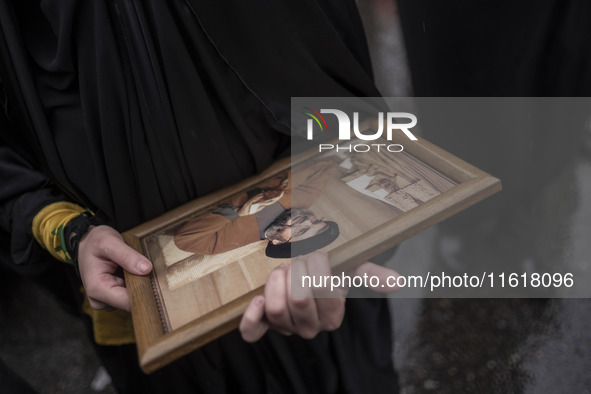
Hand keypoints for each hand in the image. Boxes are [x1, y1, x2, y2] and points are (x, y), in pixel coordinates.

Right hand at [77, 225, 151, 310]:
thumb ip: (127, 256)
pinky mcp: (112, 299)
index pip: (128, 302)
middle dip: (142, 288)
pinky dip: (135, 285)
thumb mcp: (109, 242)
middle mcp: (100, 300)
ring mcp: (106, 302)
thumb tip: (146, 269)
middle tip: (147, 270)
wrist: (86, 243)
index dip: (144, 293)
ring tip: (137, 269)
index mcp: (97, 289)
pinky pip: (130, 296)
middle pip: (131, 303)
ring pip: (132, 300)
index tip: (155, 281)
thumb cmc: (95, 242)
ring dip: (139, 286)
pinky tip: (133, 274)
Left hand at [239, 251, 398, 341]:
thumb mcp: (351, 268)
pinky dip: (253, 317)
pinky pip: (253, 331)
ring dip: (277, 282)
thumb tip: (398, 281)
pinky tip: (258, 299)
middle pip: (298, 300)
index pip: (324, 292)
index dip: (318, 268)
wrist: (303, 271)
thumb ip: (372, 275)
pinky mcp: (263, 325)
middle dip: (296, 272)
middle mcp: (310, 328)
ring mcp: (285, 328)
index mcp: (333, 316)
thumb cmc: (328, 270)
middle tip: (298, 260)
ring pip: (277, 310)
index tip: (317, 253)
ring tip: (283, 269)